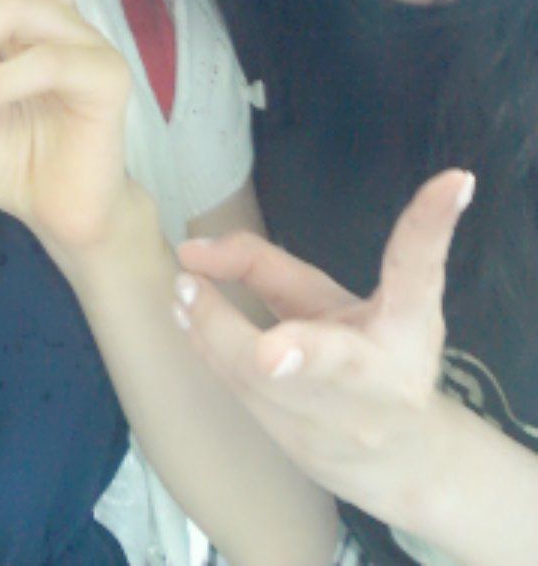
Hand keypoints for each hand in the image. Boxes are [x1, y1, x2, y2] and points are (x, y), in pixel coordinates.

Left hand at [173, 168, 475, 527]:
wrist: (397, 460)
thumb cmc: (362, 355)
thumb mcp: (328, 300)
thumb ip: (265, 265)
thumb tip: (192, 247)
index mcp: (407, 326)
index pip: (418, 269)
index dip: (431, 225)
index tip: (454, 180)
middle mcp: (382, 378)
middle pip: (335, 361)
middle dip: (304, 355)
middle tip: (269, 351)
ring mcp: (342, 423)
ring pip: (264, 377)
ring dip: (217, 328)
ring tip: (185, 290)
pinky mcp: (302, 447)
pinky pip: (239, 391)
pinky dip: (207, 349)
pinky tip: (186, 317)